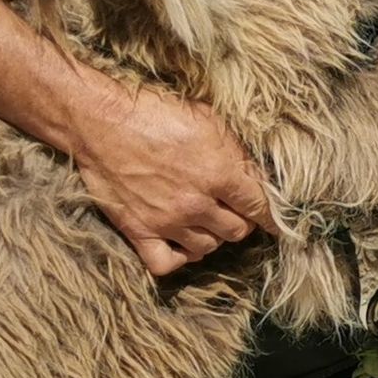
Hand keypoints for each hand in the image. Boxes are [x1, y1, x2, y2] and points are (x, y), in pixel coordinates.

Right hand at [63, 72, 272, 276]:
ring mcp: (166, 222)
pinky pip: (167, 264)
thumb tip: (255, 175)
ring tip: (206, 222)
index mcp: (218, 172)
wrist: (100, 122)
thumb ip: (235, 150)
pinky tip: (180, 243)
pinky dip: (178, 258)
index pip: (259, 207)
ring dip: (212, 237)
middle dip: (241, 222)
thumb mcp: (206, 119)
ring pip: (207, 249)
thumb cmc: (154, 112)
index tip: (276, 224)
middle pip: (236, 231)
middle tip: (234, 211)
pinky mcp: (139, 231)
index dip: (272, 217)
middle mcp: (196, 203)